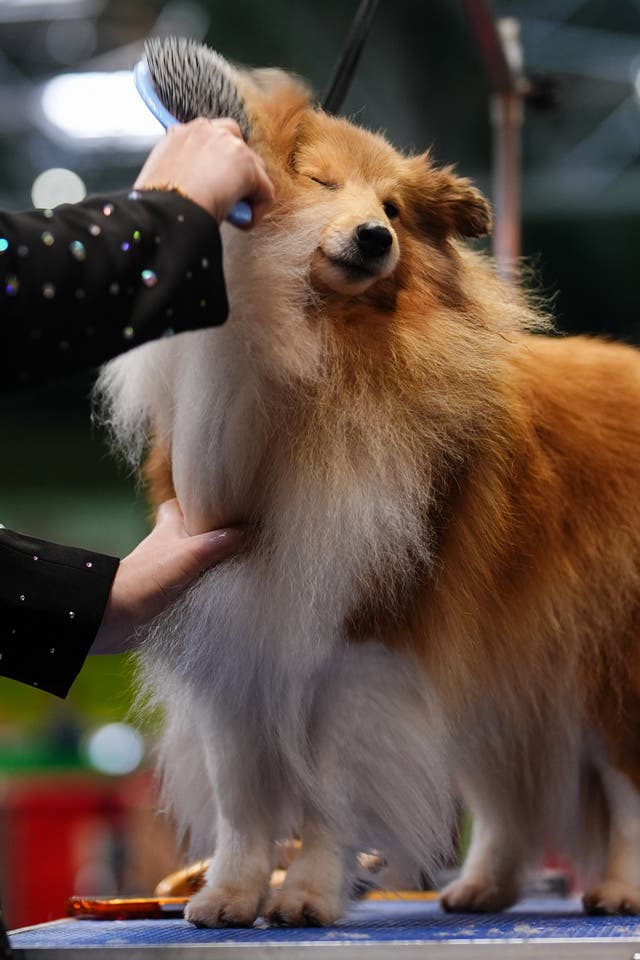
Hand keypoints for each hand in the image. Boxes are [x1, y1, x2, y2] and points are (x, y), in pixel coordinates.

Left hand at [91, 499, 244, 653]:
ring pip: (207, 556)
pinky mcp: (177, 588)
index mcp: (173, 520)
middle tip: (250, 535)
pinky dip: (216, 582)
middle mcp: (175, 539)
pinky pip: (204, 580)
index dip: (216, 501)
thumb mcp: (189, 554)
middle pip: (207, 529)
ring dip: (223, 561)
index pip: (197, 500)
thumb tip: (251, 533)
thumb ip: (220, 542)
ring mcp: (176, 565)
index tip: (241, 506)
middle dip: (225, 533)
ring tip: (249, 561)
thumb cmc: (147, 577)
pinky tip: (234, 585)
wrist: (117, 616)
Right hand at [134, 117, 274, 224]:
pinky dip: (256, 212)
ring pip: (254, 168)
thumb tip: (197, 185)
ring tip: (231, 211)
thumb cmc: (159, 205)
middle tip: (225, 197)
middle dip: (236, 171)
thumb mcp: (165, 179)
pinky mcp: (247, 165)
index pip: (209, 139)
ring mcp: (228, 144)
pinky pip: (265, 192)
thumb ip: (184, 172)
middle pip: (236, 144)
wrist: (165, 211)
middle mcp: (205, 130)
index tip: (210, 185)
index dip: (215, 164)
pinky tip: (240, 222)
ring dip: (247, 191)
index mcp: (180, 133)